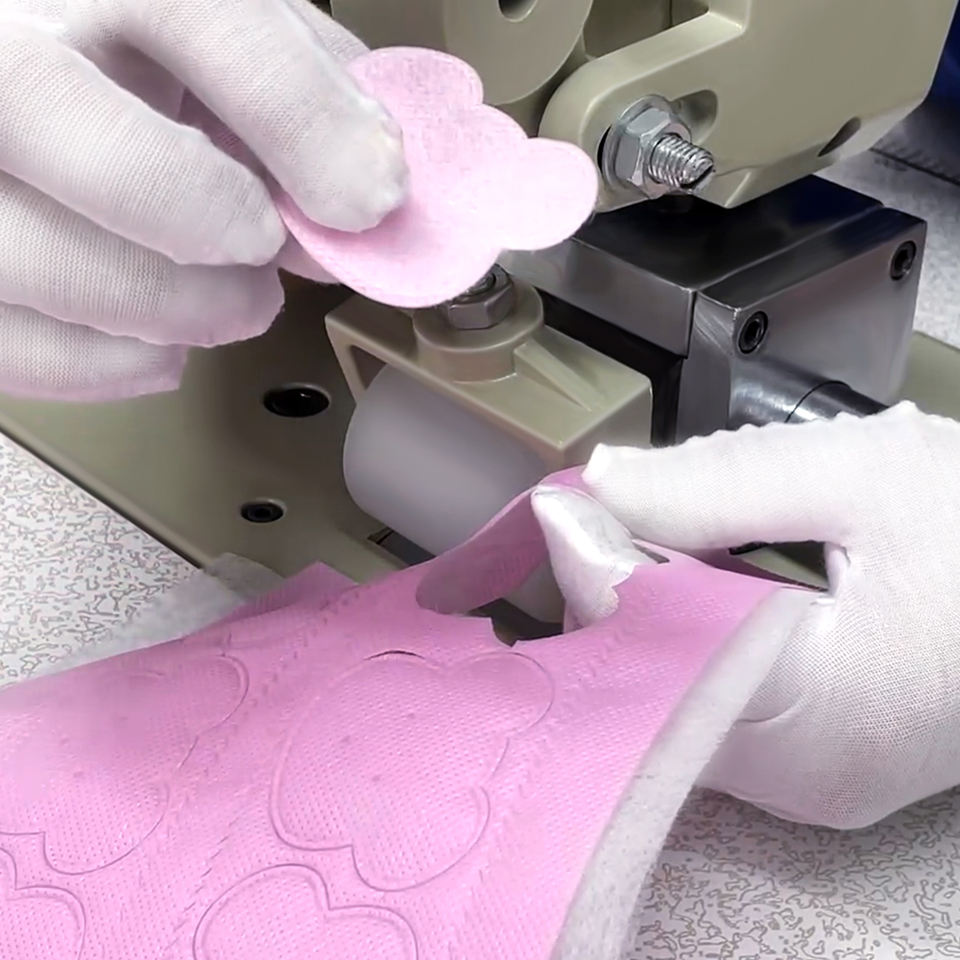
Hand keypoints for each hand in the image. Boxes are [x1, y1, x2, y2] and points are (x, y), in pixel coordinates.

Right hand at [0, 0, 405, 398]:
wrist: (20, 91)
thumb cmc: (128, 62)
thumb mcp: (217, 36)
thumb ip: (297, 91)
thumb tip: (364, 192)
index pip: (188, 8)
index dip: (300, 117)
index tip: (371, 197)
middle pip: (74, 129)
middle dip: (199, 215)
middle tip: (264, 260)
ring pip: (31, 255)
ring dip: (164, 308)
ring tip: (227, 306)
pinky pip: (9, 342)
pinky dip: (105, 366)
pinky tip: (163, 349)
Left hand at [536, 403, 959, 828]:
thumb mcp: (866, 478)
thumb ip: (721, 481)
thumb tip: (604, 483)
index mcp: (808, 713)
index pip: (639, 637)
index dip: (590, 558)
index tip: (567, 496)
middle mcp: (794, 775)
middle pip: (638, 679)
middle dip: (612, 585)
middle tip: (611, 507)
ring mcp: (804, 781)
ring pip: (663, 693)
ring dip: (645, 607)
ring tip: (654, 532)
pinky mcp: (812, 764)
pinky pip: (705, 699)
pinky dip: (684, 634)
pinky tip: (696, 578)